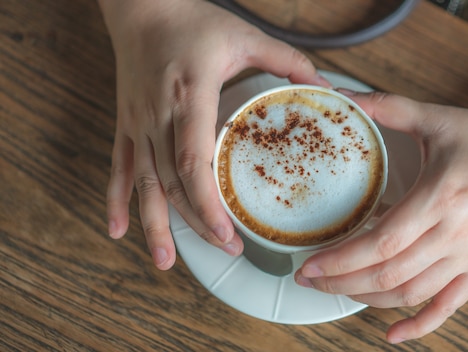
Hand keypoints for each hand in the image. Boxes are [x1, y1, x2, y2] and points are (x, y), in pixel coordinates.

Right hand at [99, 0, 329, 269]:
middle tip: (226, 249)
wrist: (140, 7)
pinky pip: (119, 168)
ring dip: (155, 225)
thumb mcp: (244, 36)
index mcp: (191, 95)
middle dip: (197, 222)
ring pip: (145, 184)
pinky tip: (117, 230)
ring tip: (166, 263)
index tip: (225, 232)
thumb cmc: (191, 21)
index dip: (206, 203)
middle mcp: (159, 115)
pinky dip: (116, 201)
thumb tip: (324, 85)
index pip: (193, 162)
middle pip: (173, 183)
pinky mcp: (126, 124)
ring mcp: (138, 123)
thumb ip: (287, 60)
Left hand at [294, 91, 467, 342]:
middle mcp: (454, 234)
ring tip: (335, 291)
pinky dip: (420, 325)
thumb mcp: (437, 118)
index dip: (340, 260)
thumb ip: (389, 107)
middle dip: (339, 282)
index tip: (308, 264)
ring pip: (409, 293)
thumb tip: (345, 97)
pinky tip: (393, 335)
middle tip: (307, 278)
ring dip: (366, 299)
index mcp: (440, 197)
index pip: (381, 243)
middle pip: (388, 274)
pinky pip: (449, 306)